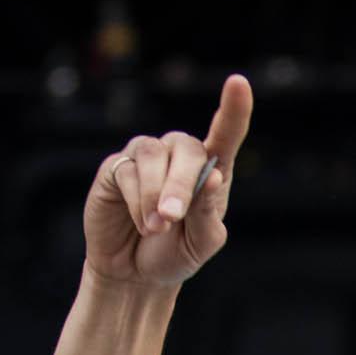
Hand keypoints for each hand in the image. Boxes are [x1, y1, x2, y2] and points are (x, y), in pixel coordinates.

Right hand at [83, 73, 251, 288]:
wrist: (135, 272)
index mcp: (212, 171)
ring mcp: (147, 157)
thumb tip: (213, 177)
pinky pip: (127, 172)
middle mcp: (179, 156)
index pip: (226, 133)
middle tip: (173, 218)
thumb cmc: (176, 253)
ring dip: (155, 195)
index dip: (234, 108)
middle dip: (181, 185)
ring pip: (152, 156)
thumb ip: (209, 215)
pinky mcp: (117, 167)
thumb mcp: (201, 244)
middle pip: (186, 149)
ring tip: (155, 228)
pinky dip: (136, 201)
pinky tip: (141, 223)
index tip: (238, 82)